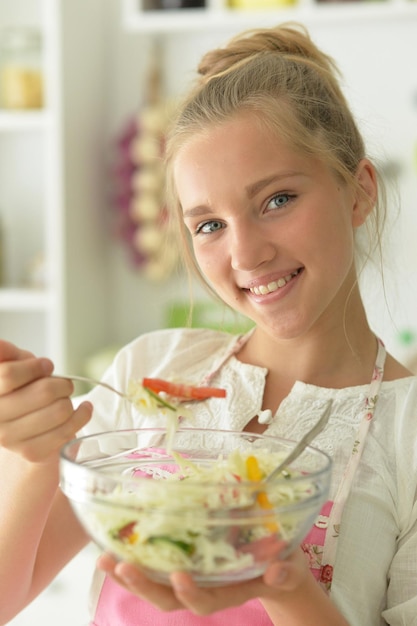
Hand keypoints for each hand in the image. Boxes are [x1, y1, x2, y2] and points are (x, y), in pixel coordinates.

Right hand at [0, 340, 92, 461]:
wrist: (23, 422)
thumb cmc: (20, 387)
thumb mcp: (13, 363)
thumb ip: (6, 353)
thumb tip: (1, 345)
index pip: (10, 375)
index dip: (35, 367)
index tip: (47, 366)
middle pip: (43, 393)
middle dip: (61, 384)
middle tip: (63, 384)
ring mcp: (10, 439)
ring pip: (59, 411)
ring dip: (70, 401)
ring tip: (66, 398)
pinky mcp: (31, 452)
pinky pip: (66, 432)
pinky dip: (81, 417)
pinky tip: (81, 410)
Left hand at [96, 544, 310, 615]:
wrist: (275, 567)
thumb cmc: (281, 564)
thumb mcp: (290, 568)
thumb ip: (286, 572)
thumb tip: (279, 571)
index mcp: (228, 591)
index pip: (205, 601)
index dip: (191, 593)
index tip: (180, 576)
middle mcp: (203, 588)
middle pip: (168, 598)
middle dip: (144, 586)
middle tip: (123, 566)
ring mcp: (190, 578)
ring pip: (154, 586)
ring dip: (128, 575)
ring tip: (104, 559)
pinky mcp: (182, 564)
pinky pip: (153, 567)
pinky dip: (132, 559)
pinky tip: (111, 545)